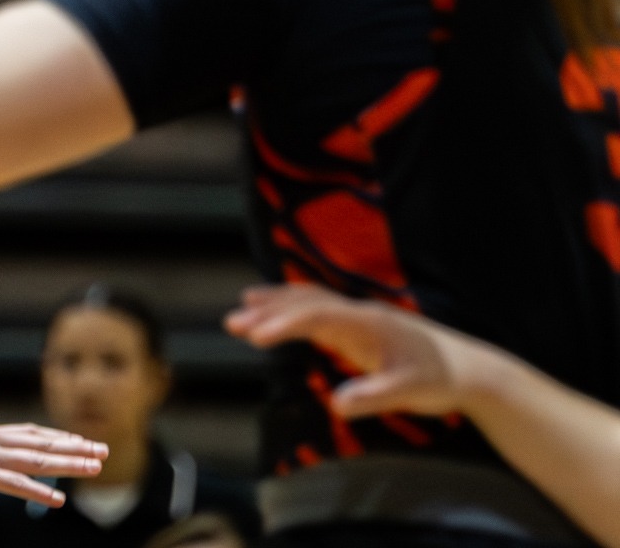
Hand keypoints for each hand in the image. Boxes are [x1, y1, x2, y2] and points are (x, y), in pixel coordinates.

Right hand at [0, 423, 105, 505]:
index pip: (32, 433)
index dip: (59, 437)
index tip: (81, 441)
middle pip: (43, 443)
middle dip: (76, 447)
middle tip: (103, 450)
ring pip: (38, 459)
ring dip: (69, 463)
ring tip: (95, 467)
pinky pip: (17, 484)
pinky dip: (40, 491)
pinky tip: (59, 499)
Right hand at [226, 285, 489, 418]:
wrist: (471, 369)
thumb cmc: (440, 380)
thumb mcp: (409, 393)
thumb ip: (373, 396)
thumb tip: (335, 403)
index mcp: (368, 324)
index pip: (316, 317)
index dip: (282, 324)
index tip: (253, 335)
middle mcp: (360, 312)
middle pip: (307, 303)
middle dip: (269, 311)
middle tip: (232, 322)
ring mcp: (361, 317)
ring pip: (312, 300)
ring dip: (278, 302)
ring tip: (245, 301)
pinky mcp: (362, 326)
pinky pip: (321, 308)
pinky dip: (296, 305)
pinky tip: (283, 309)